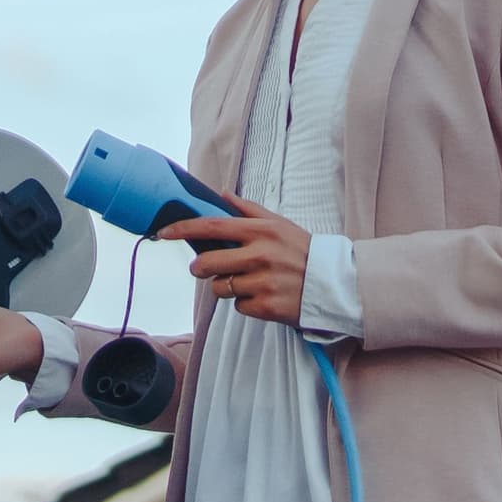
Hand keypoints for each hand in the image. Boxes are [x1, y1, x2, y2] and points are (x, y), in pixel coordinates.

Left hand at [163, 189, 311, 324]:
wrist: (336, 284)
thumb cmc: (304, 252)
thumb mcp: (281, 225)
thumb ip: (250, 211)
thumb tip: (223, 195)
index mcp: (261, 232)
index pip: (213, 227)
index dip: (184, 229)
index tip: (164, 232)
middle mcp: (260, 255)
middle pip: (208, 263)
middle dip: (200, 268)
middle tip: (204, 269)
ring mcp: (263, 282)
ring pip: (221, 288)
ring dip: (227, 287)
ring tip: (248, 283)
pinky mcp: (267, 306)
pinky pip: (238, 306)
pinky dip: (246, 304)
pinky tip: (262, 297)